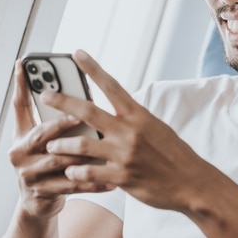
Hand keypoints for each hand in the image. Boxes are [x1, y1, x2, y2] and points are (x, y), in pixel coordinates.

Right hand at [8, 62, 111, 217]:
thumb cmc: (49, 164)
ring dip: (82, 155)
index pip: (19, 105)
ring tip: (103, 148)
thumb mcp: (45, 141)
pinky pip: (71, 185)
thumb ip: (56, 121)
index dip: (20, 85)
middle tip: (80, 116)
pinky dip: (93, 181)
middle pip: (40, 134)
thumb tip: (79, 97)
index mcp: (21, 134)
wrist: (38, 203)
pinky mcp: (42, 193)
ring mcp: (28, 174)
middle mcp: (19, 152)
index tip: (24, 64)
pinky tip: (111, 179)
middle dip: (61, 124)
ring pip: (58, 161)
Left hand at [40, 51, 211, 211]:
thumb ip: (132, 120)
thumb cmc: (174, 155)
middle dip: (62, 102)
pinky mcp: (122, 177)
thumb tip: (114, 110)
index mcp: (139, 116)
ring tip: (50, 146)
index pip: (112, 86)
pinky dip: (76, 172)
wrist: (193, 184)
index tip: (76, 53)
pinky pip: (90, 173)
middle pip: (88, 112)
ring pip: (82, 144)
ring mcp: (125, 155)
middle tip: (45, 95)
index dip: (92, 68)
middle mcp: (130, 132)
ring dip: (62, 145)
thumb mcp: (156, 129)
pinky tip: (70, 171)